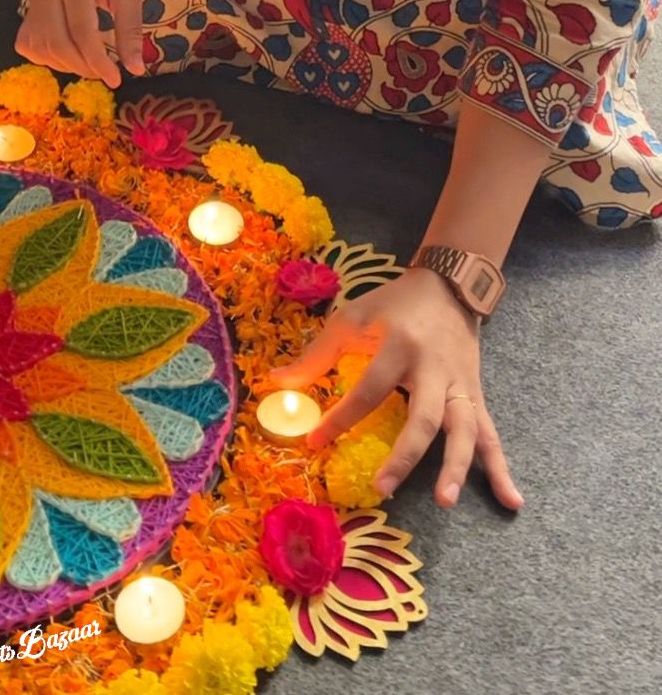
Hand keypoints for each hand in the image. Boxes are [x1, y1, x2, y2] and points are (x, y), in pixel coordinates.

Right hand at [15, 0, 145, 88]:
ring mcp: (33, 1)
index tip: (116, 79)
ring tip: (91, 63)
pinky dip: (47, 58)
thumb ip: (131, 29)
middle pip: (56, 43)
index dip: (97, 61)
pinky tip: (68, 53)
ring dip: (66, 65)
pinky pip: (29, 44)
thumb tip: (135, 69)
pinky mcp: (28, 10)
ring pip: (39, 47)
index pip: (81, 30)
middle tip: (106, 74)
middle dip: (82, 67)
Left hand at [268, 268, 523, 511]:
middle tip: (384, 487)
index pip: (369, 390)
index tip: (315, 443)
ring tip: (445, 501)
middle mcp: (434, 369)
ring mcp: (460, 385)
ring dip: (457, 468)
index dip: (342, 418)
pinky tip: (512, 501)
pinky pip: (491, 436)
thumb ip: (317, 354)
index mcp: (400, 346)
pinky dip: (502, 469)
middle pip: (423, 418)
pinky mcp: (476, 396)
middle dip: (405, 455)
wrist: (450, 286)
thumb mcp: (353, 317)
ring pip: (465, 431)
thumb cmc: (394, 304)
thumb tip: (276, 384)